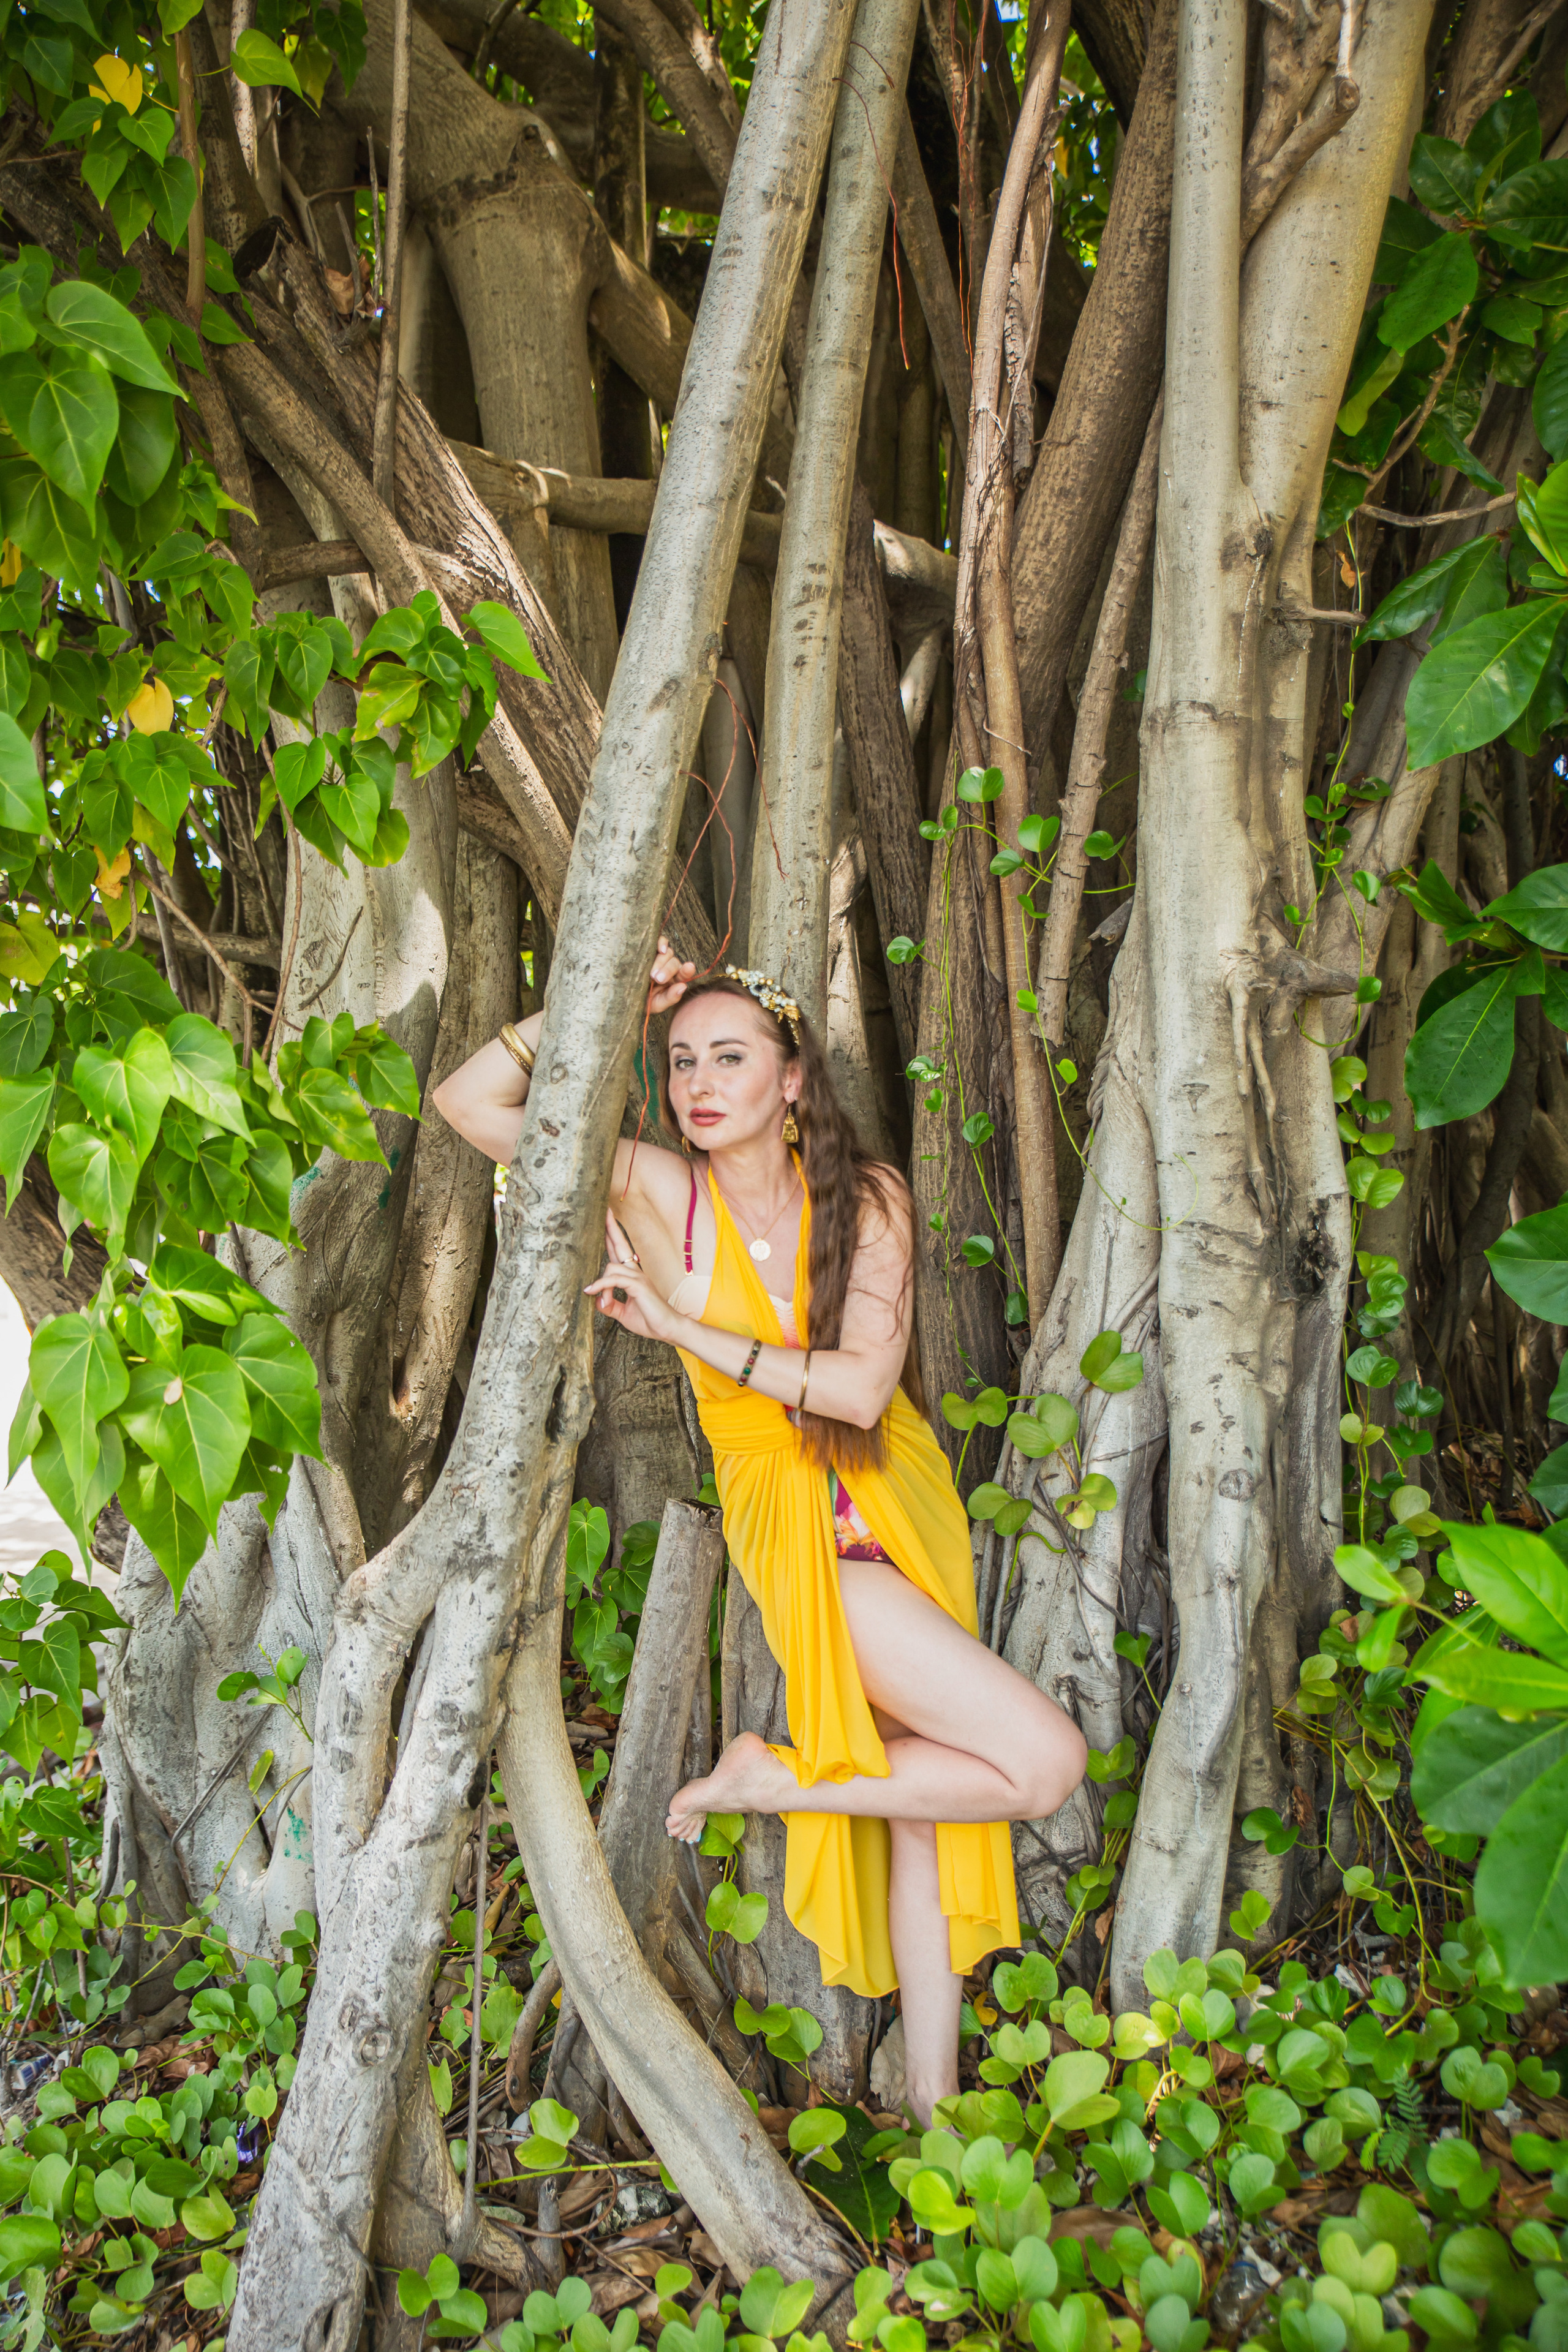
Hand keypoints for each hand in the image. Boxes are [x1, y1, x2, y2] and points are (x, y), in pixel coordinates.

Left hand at [584, 1210, 682, 1344]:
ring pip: (611, 1267)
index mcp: (633, 1277)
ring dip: (599, 1284)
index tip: (605, 1221)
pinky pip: (614, 1279)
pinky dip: (601, 1286)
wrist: (669, 1329)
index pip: (620, 1252)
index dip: (612, 1237)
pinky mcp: (639, 1286)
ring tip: (599, 1300)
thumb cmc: (651, 1320)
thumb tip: (596, 1300)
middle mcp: (636, 1273)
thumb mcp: (623, 1314)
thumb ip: (610, 1305)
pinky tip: (593, 1293)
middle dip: (611, 1228)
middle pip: (621, 1245)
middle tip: (604, 1210)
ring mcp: (638, 1277)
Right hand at [647, 934, 695, 1019]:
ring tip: (652, 974)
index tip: (689, 967)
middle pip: (675, 963)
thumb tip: (683, 987)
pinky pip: (661, 941)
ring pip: (668, 953)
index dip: (686, 970)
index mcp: (672, 981)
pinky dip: (662, 942)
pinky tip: (661, 949)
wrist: (622, 994)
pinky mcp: (650, 949)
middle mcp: (668, 968)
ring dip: (662, 962)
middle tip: (658, 979)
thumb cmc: (639, 1000)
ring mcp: (659, 957)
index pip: (683, 974)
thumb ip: (670, 998)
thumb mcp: (655, 1004)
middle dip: (668, 970)